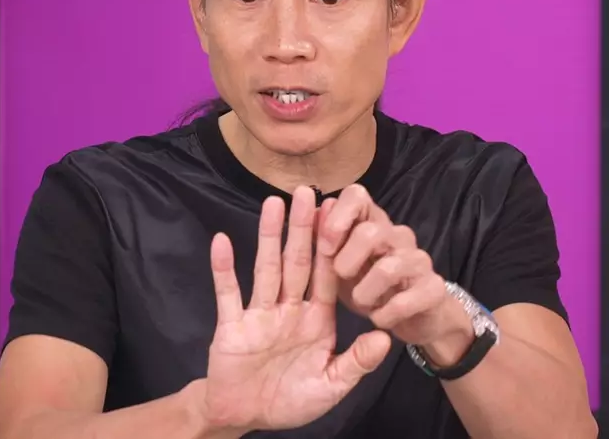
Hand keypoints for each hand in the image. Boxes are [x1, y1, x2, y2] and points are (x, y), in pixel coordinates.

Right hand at [201, 186, 391, 432]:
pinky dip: (223, 268)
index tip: (340, 215)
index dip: (334, 246)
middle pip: (297, 262)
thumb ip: (356, 362)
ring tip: (273, 203)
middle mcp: (288, 309)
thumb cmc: (290, 401)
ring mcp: (259, 314)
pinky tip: (222, 241)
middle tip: (308, 192)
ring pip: (266, 268)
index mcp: (316, 320)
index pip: (328, 276)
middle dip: (303, 229)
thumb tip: (386, 338)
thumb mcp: (331, 387)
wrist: (245, 416)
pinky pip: (228, 293)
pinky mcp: (231, 325)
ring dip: (269, 237)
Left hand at [316, 185, 461, 349]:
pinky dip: (384, 315)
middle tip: (343, 280)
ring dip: (365, 294)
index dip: (337, 218)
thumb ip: (327, 241)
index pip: (356, 195)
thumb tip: (316, 211)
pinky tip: (380, 318)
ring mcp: (419, 260)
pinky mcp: (433, 288)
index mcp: (372, 222)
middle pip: (370, 233)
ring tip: (362, 303)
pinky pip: (404, 302)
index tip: (325, 247)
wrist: (415, 317)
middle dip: (347, 262)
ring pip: (388, 269)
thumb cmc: (370, 286)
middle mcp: (398, 235)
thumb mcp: (341, 266)